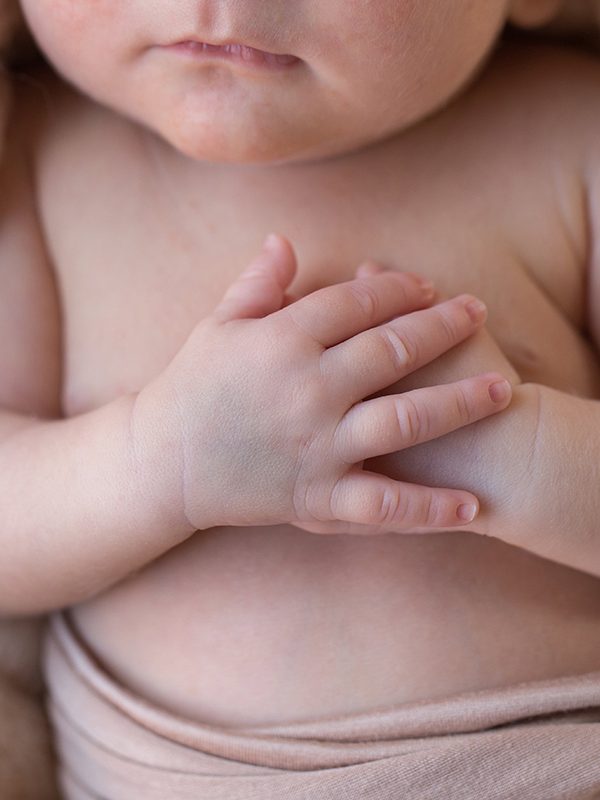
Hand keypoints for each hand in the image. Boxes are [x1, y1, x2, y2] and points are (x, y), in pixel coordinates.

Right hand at [131, 234, 512, 532]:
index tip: (427, 286)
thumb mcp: (215, 326)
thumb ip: (256, 283)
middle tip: (478, 312)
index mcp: (280, 340)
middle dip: (442, 328)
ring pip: (405, 420)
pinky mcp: (316, 496)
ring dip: (459, 403)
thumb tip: (285, 239)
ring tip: (501, 390)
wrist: (160, 464)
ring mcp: (317, 445)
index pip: (355, 303)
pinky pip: (384, 504)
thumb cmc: (189, 388)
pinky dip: (430, 509)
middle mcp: (306, 389)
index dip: (397, 288)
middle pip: (392, 350)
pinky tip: (472, 506)